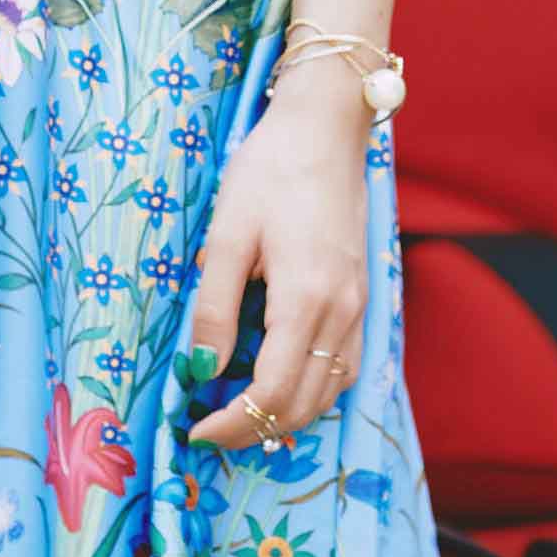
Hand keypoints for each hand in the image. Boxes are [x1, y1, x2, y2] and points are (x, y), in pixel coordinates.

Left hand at [183, 58, 370, 450]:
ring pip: (332, 391)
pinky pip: (345, 364)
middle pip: (306, 403)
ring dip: (287, 414)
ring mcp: (359, 304)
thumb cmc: (270, 170)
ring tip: (239, 413)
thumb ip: (214, 307)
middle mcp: (342, 311)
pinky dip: (314, 388)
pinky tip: (283, 380)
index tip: (194, 431)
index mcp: (306, 298)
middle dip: (254, 428)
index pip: (273, 391)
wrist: (326, 126)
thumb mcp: (226, 234)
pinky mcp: (361, 295)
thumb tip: (201, 370)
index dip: (232, 423)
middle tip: (209, 430)